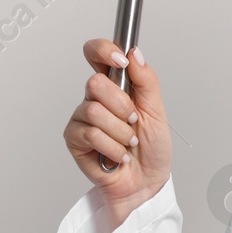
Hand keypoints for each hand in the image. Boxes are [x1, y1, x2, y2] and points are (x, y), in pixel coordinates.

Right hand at [63, 40, 173, 223]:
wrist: (146, 182)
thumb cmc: (152, 148)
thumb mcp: (157, 110)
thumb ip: (146, 80)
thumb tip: (135, 53)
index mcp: (115, 85)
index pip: (97, 53)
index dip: (103, 50)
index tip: (120, 60)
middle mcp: (95, 98)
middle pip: (94, 83)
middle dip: (122, 106)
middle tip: (132, 121)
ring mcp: (82, 118)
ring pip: (94, 110)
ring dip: (120, 131)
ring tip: (127, 142)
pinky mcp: (74, 139)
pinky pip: (90, 134)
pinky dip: (112, 147)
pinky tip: (117, 155)